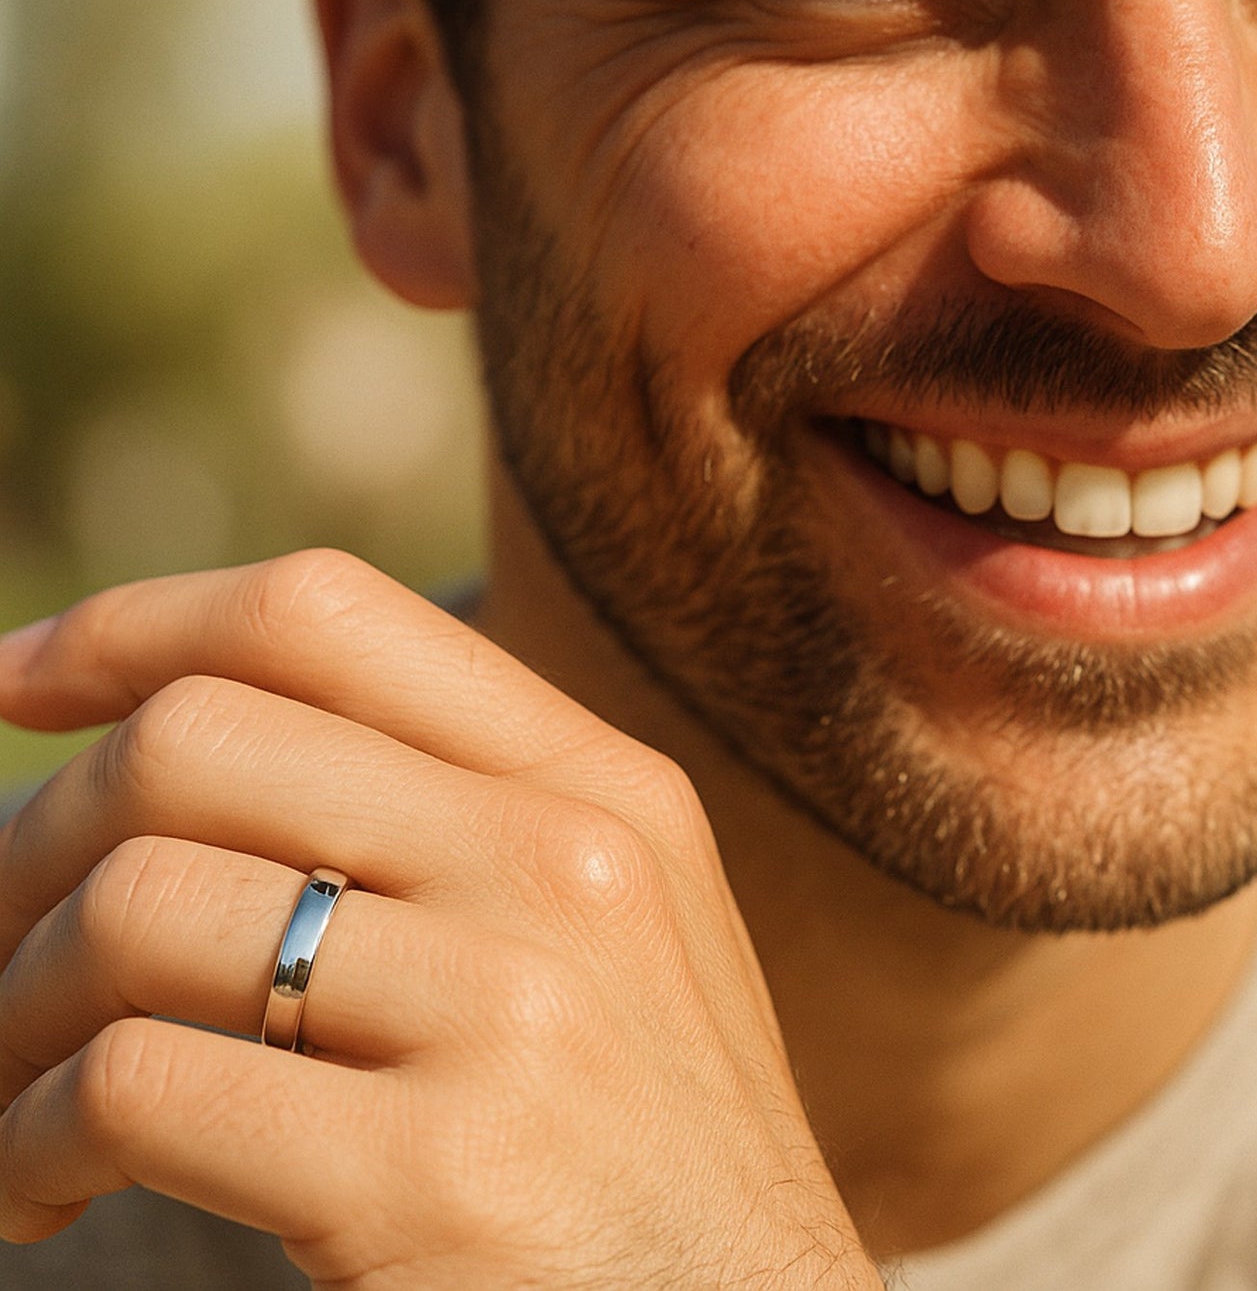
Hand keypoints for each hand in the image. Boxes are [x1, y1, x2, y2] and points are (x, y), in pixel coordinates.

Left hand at [0, 551, 879, 1287]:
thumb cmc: (647, 1132)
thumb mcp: (604, 924)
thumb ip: (448, 812)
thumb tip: (183, 741)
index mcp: (599, 783)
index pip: (327, 612)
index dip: (141, 625)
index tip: (21, 681)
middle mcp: (564, 860)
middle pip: (199, 741)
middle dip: (41, 835)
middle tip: (0, 939)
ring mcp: (512, 1007)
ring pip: (142, 904)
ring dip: (16, 1001)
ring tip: (16, 1088)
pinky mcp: (437, 1175)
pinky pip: (138, 1085)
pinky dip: (32, 1135)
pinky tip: (44, 1189)